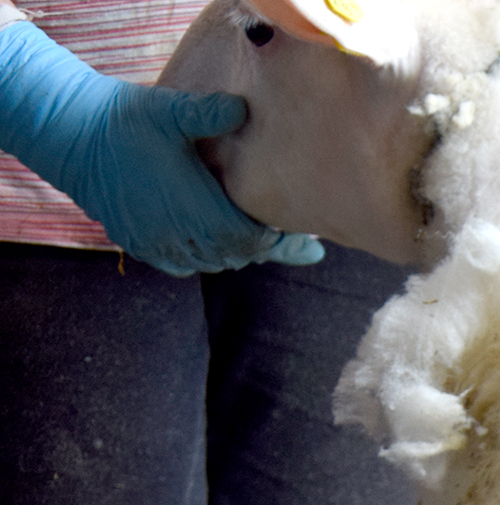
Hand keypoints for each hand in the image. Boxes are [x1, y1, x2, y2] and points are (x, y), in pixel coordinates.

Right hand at [0, 20, 322, 274]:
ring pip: (209, 264)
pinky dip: (200, 260)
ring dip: (232, 255)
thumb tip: (243, 108)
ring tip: (256, 244)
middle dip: (261, 248)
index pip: (251, 240)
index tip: (293, 228)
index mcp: (197, 210)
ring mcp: (157, 242)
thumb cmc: (125, 120)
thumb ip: (210, 114)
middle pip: (236, 255)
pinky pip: (179, 266)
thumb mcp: (170, 112)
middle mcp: (178, 234)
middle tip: (289, 241)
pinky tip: (214, 250)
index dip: (276, 239)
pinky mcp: (137, 243)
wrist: (70, 135)